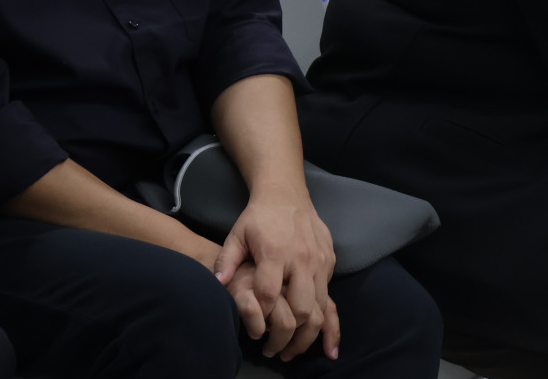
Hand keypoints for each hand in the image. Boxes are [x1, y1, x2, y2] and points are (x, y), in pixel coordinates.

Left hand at [215, 191, 338, 361]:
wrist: (287, 195)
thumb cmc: (258, 218)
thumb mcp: (237, 234)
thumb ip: (227, 259)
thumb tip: (216, 283)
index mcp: (275, 252)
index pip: (268, 293)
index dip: (261, 314)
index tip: (254, 330)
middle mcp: (301, 259)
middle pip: (301, 308)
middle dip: (288, 336)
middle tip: (275, 352)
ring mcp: (319, 262)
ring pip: (320, 309)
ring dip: (308, 336)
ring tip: (293, 351)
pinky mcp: (330, 264)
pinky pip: (330, 300)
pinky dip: (326, 322)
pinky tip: (323, 342)